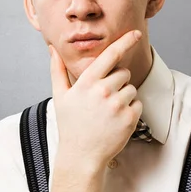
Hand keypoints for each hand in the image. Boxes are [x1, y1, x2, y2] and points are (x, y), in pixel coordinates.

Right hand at [50, 30, 143, 170]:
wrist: (81, 157)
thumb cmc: (70, 125)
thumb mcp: (60, 96)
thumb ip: (57, 70)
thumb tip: (52, 48)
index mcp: (87, 83)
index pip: (110, 55)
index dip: (124, 42)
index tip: (135, 33)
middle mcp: (103, 91)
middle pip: (123, 73)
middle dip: (117, 81)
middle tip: (103, 98)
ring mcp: (118, 105)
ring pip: (131, 88)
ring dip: (123, 96)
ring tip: (107, 112)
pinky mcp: (130, 118)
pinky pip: (138, 103)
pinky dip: (131, 110)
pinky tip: (116, 120)